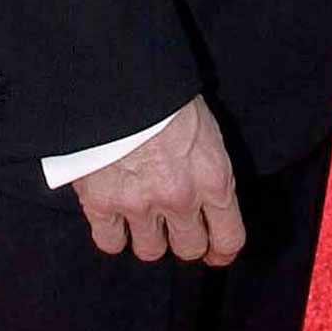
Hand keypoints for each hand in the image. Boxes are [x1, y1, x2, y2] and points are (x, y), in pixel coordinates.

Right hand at [71, 95, 244, 266]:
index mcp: (213, 177)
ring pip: (150, 251)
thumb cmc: (166, 91)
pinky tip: (113, 216)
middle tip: (174, 226)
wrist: (119, 77)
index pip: (229, 238)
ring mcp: (139, 205)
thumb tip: (205, 195)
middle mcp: (180, 199)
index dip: (221, 251)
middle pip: (188, 249)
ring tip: (141, 215)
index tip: (215, 252)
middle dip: (183, 239)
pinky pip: (110, 243)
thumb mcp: (205, 127)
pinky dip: (112, 233)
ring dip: (147, 236)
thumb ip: (207, 168)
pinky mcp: (102, 204)